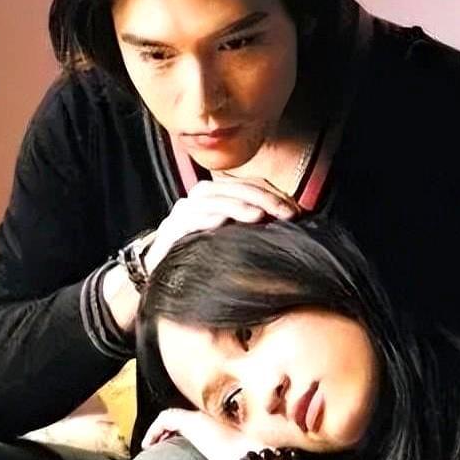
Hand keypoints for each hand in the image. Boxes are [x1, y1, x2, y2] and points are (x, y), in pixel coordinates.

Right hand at [103, 175, 298, 330]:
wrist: (163, 275)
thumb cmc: (205, 256)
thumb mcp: (234, 238)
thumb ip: (255, 225)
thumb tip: (293, 222)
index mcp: (218, 195)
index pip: (249, 184)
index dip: (273, 193)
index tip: (296, 211)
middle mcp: (200, 198)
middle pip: (234, 188)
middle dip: (263, 198)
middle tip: (286, 213)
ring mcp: (184, 212)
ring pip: (213, 198)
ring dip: (237, 205)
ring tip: (259, 215)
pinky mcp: (171, 230)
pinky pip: (190, 219)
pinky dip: (207, 217)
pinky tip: (222, 222)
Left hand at [141, 407, 264, 459]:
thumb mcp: (242, 458)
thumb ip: (232, 457)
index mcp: (224, 422)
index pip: (199, 421)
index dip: (185, 431)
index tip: (174, 443)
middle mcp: (212, 415)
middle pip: (185, 418)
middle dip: (170, 430)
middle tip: (161, 443)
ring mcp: (201, 417)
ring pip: (173, 417)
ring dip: (160, 430)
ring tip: (152, 443)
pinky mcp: (192, 421)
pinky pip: (166, 419)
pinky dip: (155, 429)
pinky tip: (149, 443)